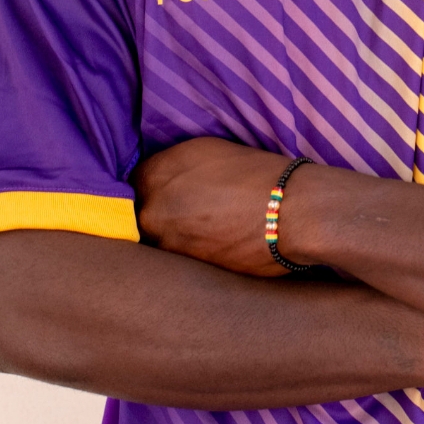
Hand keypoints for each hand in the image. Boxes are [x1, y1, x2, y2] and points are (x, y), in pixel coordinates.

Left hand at [134, 138, 303, 276]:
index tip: (161, 195)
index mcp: (157, 171)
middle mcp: (152, 206)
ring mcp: (166, 242)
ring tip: (197, 233)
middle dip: (153, 216)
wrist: (292, 210)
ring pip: (153, 243)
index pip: (130, 185)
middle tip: (179, 216)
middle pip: (136, 216)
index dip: (147, 191)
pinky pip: (173, 263)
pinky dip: (184, 257)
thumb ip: (174, 168)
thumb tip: (162, 183)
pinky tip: (207, 248)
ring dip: (168, 240)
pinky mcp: (184, 270)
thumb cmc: (258, 174)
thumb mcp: (208, 152)